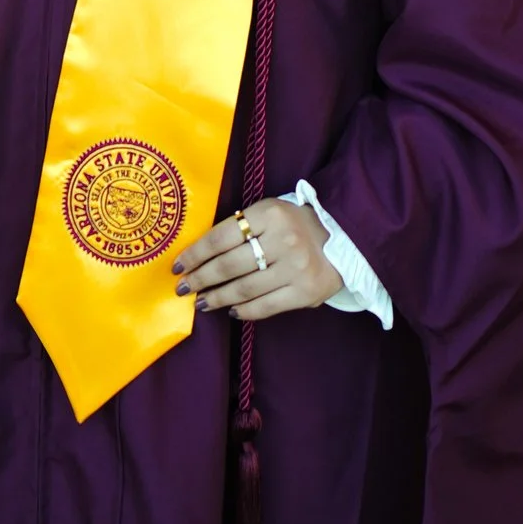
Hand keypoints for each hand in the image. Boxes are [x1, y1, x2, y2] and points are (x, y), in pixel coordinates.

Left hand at [174, 196, 342, 320]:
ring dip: (216, 298)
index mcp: (270, 213)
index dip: (195, 253)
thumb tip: (200, 254)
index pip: (221, 237)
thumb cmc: (296, 224)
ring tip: (202, 301)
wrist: (344, 238)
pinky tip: (231, 310)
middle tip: (183, 287)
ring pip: (244, 289)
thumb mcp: (270, 212)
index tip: (178, 265)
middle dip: (200, 278)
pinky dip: (243, 311)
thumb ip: (241, 228)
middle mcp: (282, 240)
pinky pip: (265, 306)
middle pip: (228, 266)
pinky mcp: (305, 292)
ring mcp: (295, 268)